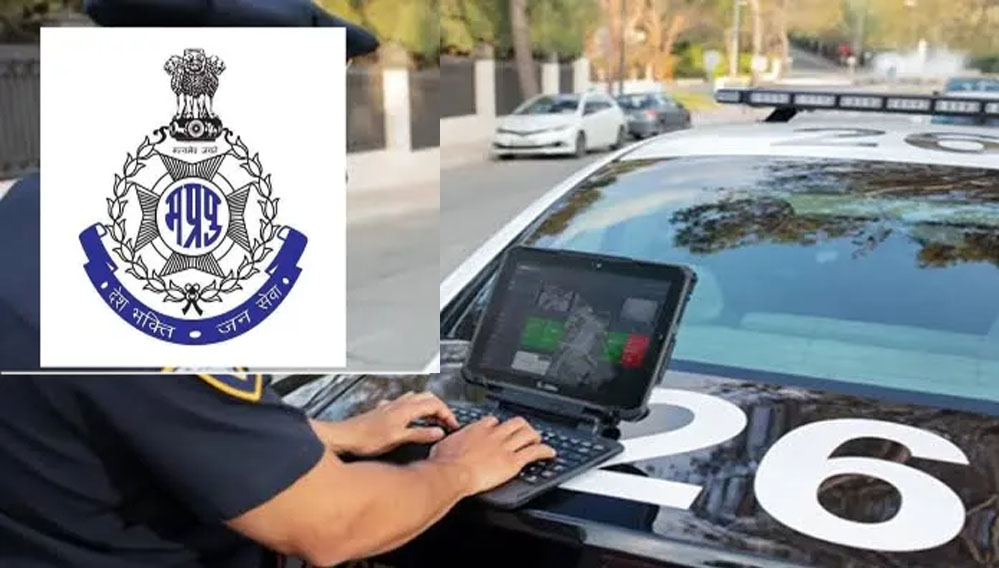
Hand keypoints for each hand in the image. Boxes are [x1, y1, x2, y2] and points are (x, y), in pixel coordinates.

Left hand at [323, 391, 459, 456]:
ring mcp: (391, 406)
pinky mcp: (383, 411)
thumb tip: (439, 432)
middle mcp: (400, 404)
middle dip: (440, 408)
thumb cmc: (367, 439)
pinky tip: (410, 417)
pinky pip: (404, 403)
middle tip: (446, 422)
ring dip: (428, 406)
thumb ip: (420, 434)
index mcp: (406, 409)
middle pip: (428, 397)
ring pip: (416, 398)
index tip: (453, 426)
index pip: (435, 404)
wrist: (344, 436)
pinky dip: (414, 408)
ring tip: (433, 419)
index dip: (447, 414)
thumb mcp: (398, 438)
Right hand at [428, 416, 555, 496]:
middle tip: (525, 432)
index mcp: (477, 429)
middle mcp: (494, 434)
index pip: (493, 421)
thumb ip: (450, 443)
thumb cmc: (444, 463)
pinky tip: (550, 453)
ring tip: (538, 440)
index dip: (499, 425)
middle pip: (515, 422)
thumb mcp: (443, 446)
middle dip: (522, 426)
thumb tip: (445, 445)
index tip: (500, 429)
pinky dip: (545, 451)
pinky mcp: (513, 461)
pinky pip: (534, 452)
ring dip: (535, 436)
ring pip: (528, 434)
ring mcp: (505, 447)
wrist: (452, 474)